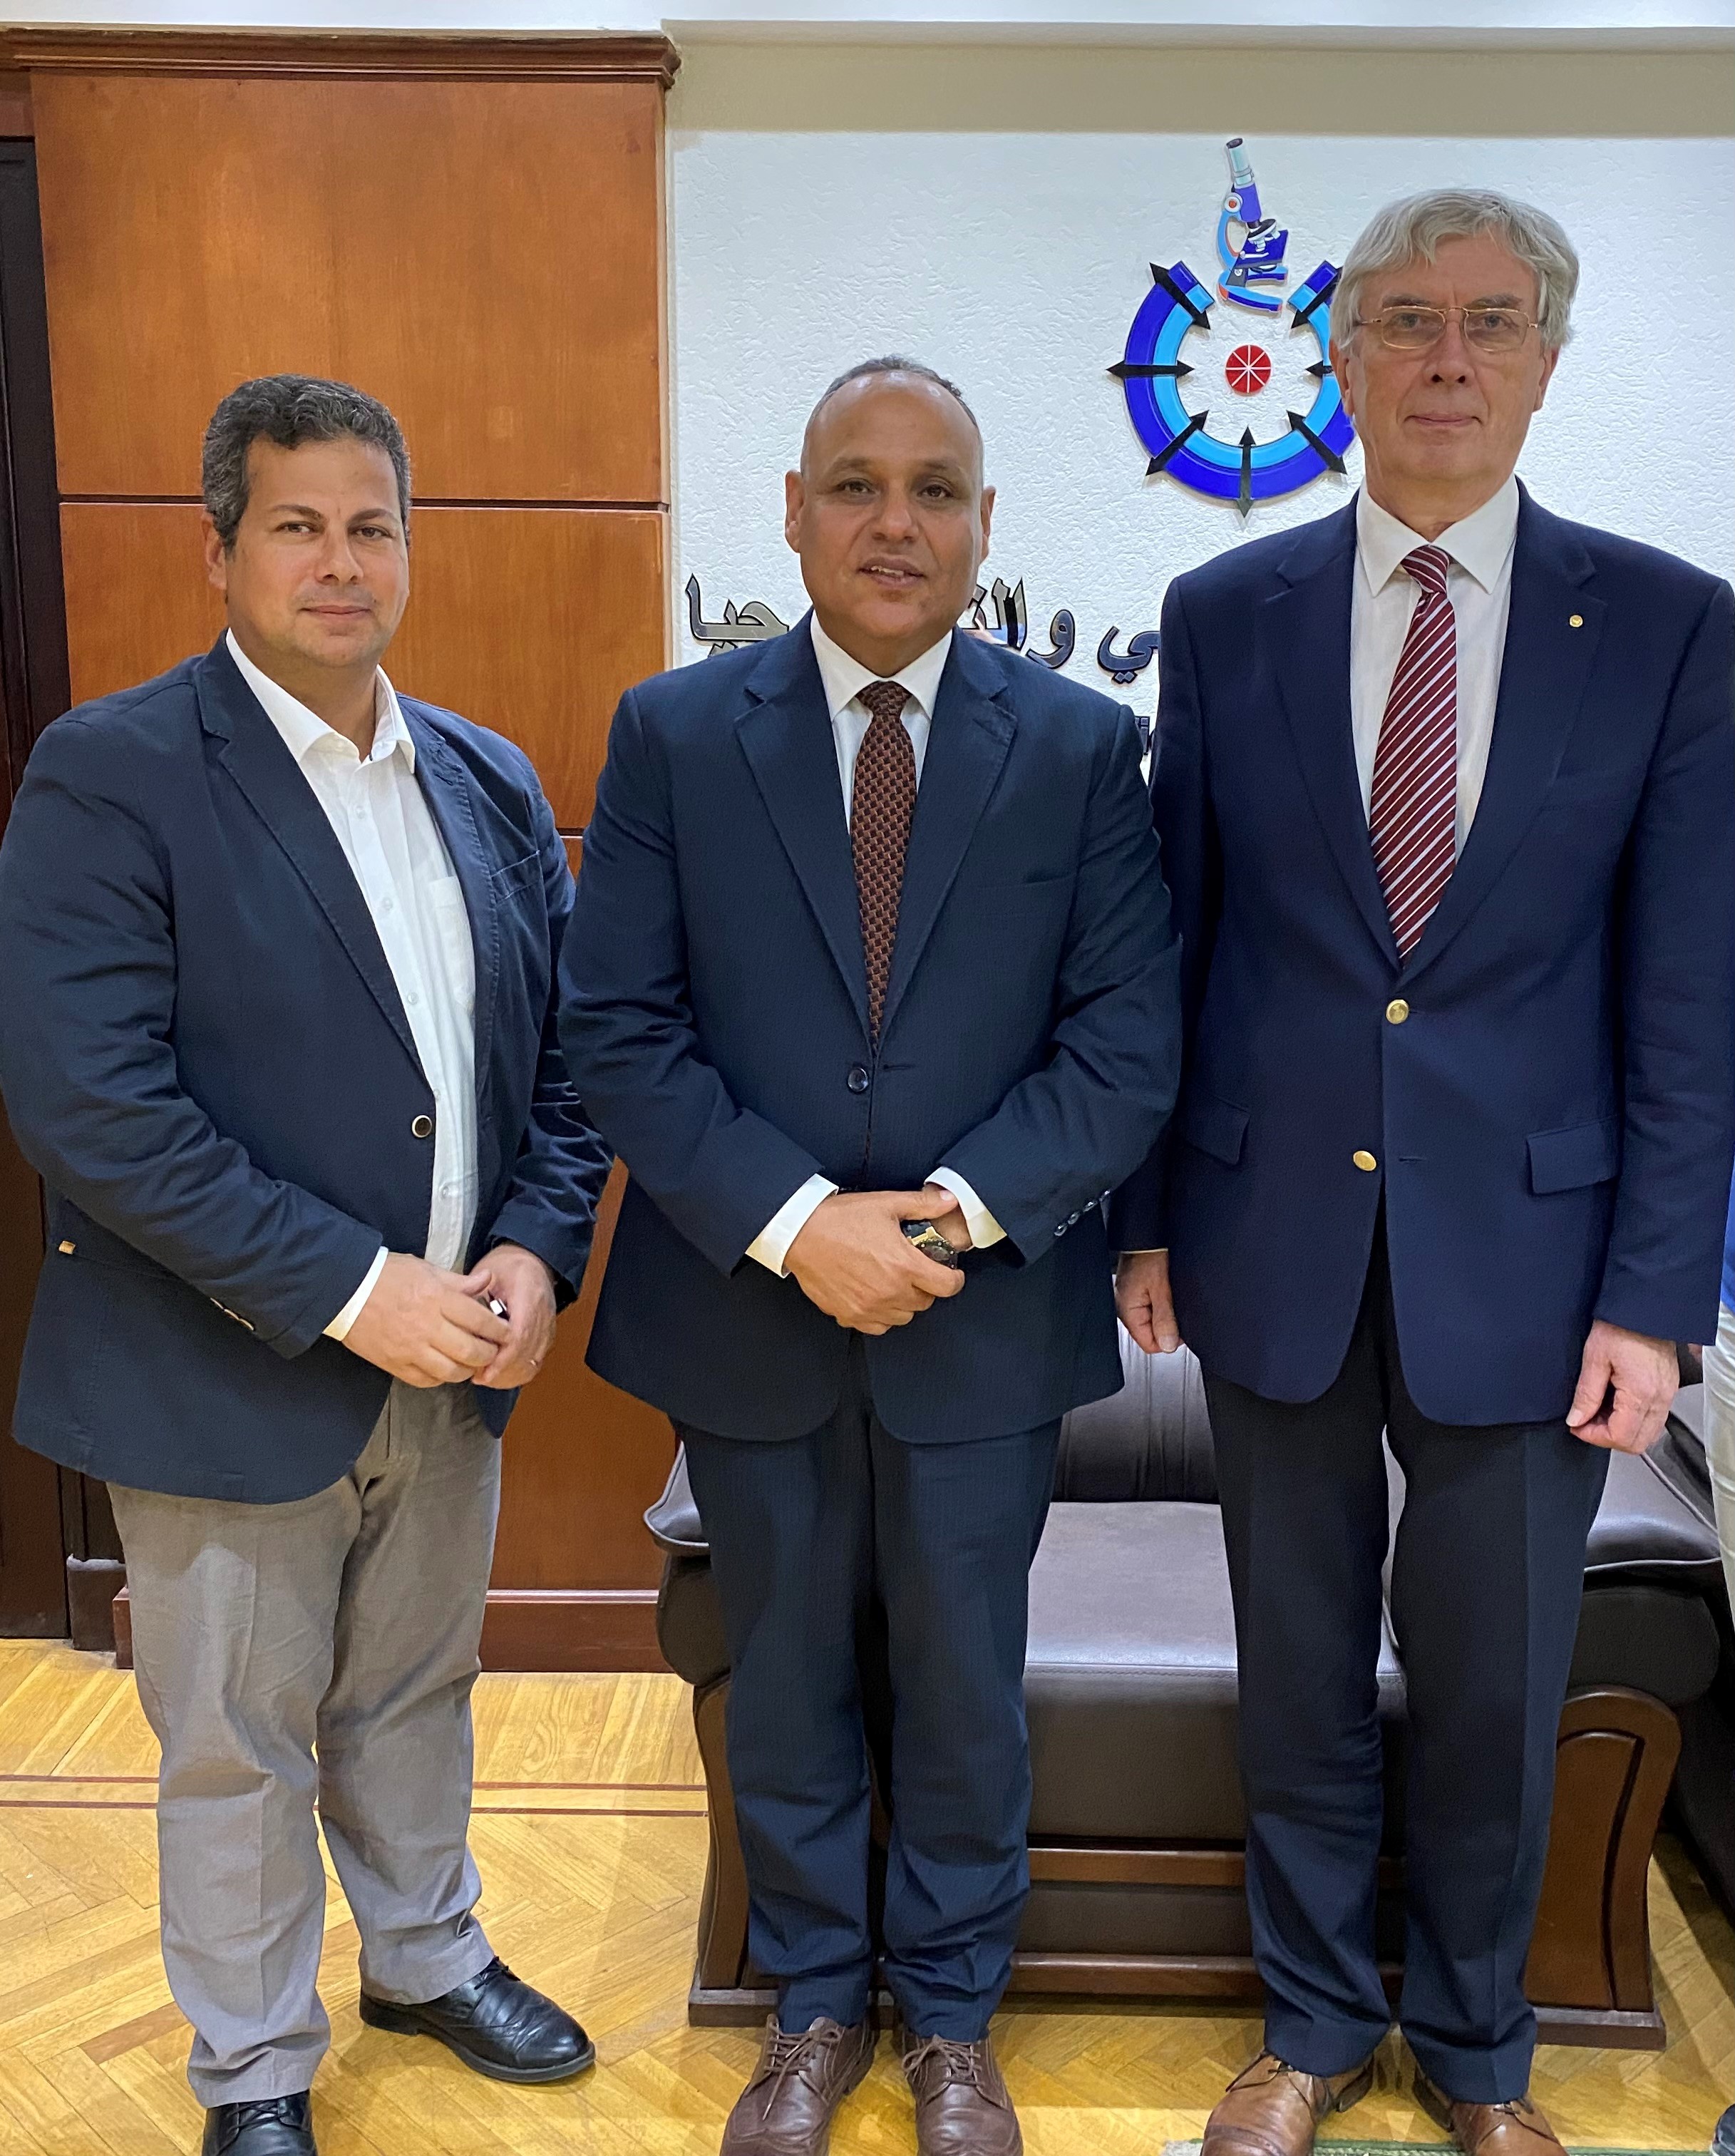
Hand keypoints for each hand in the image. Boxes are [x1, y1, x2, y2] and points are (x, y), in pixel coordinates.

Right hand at [341, 1252, 508, 1388]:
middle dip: (489, 1354)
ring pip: (451, 1371)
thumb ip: (459, 1281)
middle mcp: (427, 1326)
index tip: (507, 1333)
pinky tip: (444, 1368)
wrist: (344, 1291)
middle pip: (471, 1351)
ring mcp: (410, 1348)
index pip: (480, 1321)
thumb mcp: (426, 1269)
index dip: (500, 1330)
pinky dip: (441, 1378)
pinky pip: (426, 1380)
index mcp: (437, 1298)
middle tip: (493, 1351)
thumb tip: (487, 1280)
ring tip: (471, 1363)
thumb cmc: (386, 1275)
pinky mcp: (395, 1364)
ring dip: (467, 1370)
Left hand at [465, 1242, 558, 1389]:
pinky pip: (535, 1363)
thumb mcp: (488, 1272)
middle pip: (526, 1355)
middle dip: (501, 1371)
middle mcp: (543, 1315)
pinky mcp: (547, 1337)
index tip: (483, 1371)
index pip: (520, 1336)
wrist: (533, 1262)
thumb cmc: (509, 1267)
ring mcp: (548, 1328)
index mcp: (529, 1296)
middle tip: (478, 1376)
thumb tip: (463, 1326)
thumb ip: (476, 1298)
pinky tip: (499, 1375)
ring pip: (532, 1364)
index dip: (501, 1358)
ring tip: (485, 1377)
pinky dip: (516, 1373)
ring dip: (508, 1375)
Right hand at [785, 1188, 967, 1334]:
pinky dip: (881, 1316)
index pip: (947, 1287)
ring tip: (895, 1283)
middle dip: (926, 1288)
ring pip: (903, 1317)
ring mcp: (868, 1307)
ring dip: (904, 1303)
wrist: (800, 1232)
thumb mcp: (886, 1204)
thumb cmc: (841, 1218)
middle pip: (925, 1303)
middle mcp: (889, 1292)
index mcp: (904, 1265)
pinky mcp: (848, 1314)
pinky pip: (877, 1326)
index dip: (954, 1279)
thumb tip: (948, 1201)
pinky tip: (875, 1297)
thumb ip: (923, 1204)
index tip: (950, 1274)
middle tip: (916, 1272)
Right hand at [1116, 1249, 1181, 1354]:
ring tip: (1169, 1294)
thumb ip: (1164, 1319)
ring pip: (1153, 1322)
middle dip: (1166, 1324)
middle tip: (1174, 1303)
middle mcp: (1125, 1308)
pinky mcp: (1136, 1293)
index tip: (1179, 1325)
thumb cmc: (1149, 1255)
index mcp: (1127, 1311)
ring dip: (1164, 1313)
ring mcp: (1130, 1301)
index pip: (1149, 1345)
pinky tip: (1165, 1291)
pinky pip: (1151, 1309)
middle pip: (1151, 1334)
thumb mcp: (1162, 1289)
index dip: (1168, 1339)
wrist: (1146, 1237)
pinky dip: (1161, 1303)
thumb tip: (1168, 1345)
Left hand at [1566, 1318, 1677, 1453]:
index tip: (1577, 1425)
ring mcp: (1667, 1395)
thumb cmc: (1621, 1326)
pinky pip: (1654, 1419)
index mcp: (1641, 1393)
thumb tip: (1576, 1419)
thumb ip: (1586, 1394)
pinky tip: (1615, 1403)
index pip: (1621, 1437)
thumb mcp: (1594, 1358)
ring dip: (1621, 1430)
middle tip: (1586, 1422)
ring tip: (1599, 1411)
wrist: (1645, 1307)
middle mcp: (1660, 1399)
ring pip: (1647, 1434)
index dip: (1594, 1437)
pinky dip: (1633, 1420)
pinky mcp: (1668, 1389)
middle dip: (1608, 1438)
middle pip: (1637, 1443)